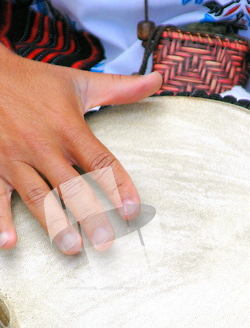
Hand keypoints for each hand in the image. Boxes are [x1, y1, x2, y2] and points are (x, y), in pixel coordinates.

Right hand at [0, 45, 161, 253]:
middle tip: (105, 242)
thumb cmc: (35, 81)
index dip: (118, 186)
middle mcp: (43, 145)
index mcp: (68, 128)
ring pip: (38, 196)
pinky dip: (0, 220)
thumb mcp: (78, 82)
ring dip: (54, 224)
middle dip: (90, 216)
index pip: (100, 161)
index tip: (132, 211)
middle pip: (71, 186)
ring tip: (71, 247)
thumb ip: (119, 88)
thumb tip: (157, 79)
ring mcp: (16, 157)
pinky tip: (8, 243)